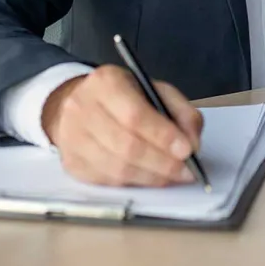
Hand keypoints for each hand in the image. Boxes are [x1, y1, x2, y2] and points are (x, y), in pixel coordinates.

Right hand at [40, 65, 203, 186]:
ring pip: (118, 169)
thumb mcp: (155, 91)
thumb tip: (192, 145)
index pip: (135, 115)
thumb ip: (181, 112)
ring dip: (152, 177)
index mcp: (105, 82)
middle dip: (162, 163)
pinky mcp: (71, 162)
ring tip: (172, 176)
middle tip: (186, 171)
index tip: (187, 150)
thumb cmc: (123, 97)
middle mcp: (82, 108)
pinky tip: (149, 177)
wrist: (78, 104)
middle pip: (127, 146)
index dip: (163, 136)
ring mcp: (72, 138)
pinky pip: (108, 181)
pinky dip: (135, 183)